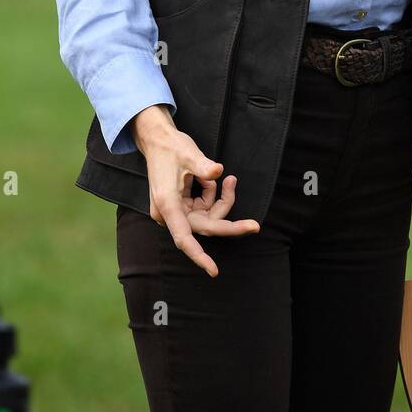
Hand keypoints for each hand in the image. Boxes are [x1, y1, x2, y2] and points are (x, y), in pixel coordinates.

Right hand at [130, 105, 259, 277]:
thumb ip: (203, 165)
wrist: (157, 140)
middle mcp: (170, 213)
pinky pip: (204, 208)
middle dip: (229, 221)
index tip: (214, 270)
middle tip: (254, 226)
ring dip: (219, 199)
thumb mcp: (189, 154)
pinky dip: (212, 194)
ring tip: (224, 178)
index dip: (199, 256)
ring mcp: (176, 211)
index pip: (185, 238)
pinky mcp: (181, 206)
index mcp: (168, 205)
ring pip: (208, 216)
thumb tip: (218, 171)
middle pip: (205, 226)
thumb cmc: (170, 147)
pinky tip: (207, 177)